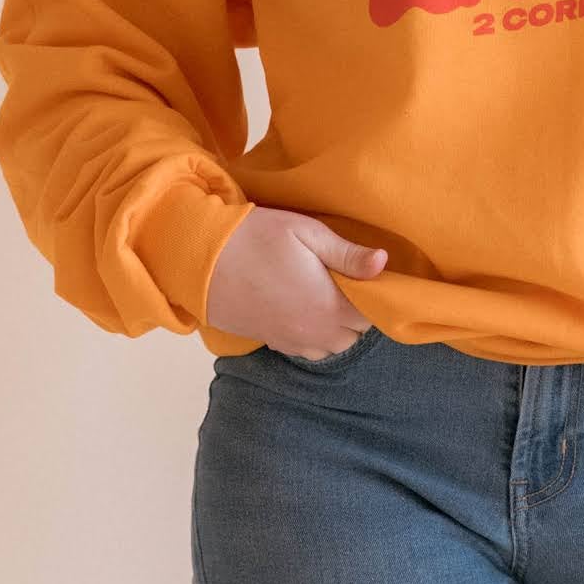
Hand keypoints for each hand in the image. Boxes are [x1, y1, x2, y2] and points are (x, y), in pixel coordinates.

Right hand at [205, 205, 388, 359]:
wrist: (200, 259)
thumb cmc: (255, 238)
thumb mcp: (306, 233)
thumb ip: (347, 254)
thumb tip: (383, 263)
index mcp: (328, 305)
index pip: (372, 315)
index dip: (374, 296)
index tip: (365, 277)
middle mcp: (313, 331)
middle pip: (354, 335)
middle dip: (356, 314)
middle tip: (343, 283)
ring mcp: (290, 341)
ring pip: (331, 347)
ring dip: (335, 328)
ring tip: (324, 297)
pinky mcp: (270, 342)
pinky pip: (305, 350)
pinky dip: (311, 335)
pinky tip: (301, 309)